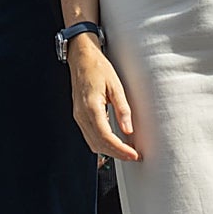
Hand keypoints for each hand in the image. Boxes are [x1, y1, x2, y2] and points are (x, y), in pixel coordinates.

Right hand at [66, 36, 139, 161]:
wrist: (81, 57)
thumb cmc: (98, 68)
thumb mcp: (115, 85)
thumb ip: (122, 108)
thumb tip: (128, 130)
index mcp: (91, 106)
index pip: (105, 137)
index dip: (120, 150)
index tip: (134, 155)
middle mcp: (81, 114)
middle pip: (98, 144)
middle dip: (117, 154)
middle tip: (134, 156)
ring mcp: (78, 116)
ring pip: (92, 143)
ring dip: (109, 151)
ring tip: (127, 151)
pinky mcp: (79, 115)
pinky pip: (89, 136)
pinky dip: (102, 143)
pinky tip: (114, 142)